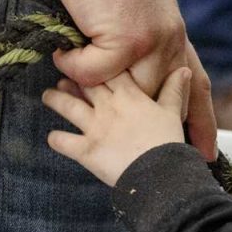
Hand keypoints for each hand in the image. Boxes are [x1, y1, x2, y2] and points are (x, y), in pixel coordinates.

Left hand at [42, 67, 191, 186]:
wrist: (159, 172)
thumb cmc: (168, 142)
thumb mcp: (173, 112)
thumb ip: (174, 90)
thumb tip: (184, 70)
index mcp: (129, 95)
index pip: (111, 71)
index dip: (101, 64)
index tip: (92, 58)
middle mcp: (108, 107)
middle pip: (85, 84)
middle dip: (74, 77)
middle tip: (64, 74)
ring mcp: (95, 128)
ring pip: (68, 107)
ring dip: (56, 99)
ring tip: (48, 95)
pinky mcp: (86, 150)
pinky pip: (63, 142)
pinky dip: (56, 139)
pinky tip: (52, 137)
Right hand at [46, 0, 217, 160]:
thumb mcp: (137, 2)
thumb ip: (140, 31)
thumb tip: (126, 57)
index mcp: (174, 33)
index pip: (196, 85)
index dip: (203, 120)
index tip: (205, 151)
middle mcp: (168, 41)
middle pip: (159, 99)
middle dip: (143, 121)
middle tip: (120, 135)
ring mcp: (148, 43)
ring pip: (126, 92)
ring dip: (96, 90)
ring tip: (75, 85)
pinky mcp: (122, 40)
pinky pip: (94, 74)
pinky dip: (74, 66)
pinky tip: (64, 50)